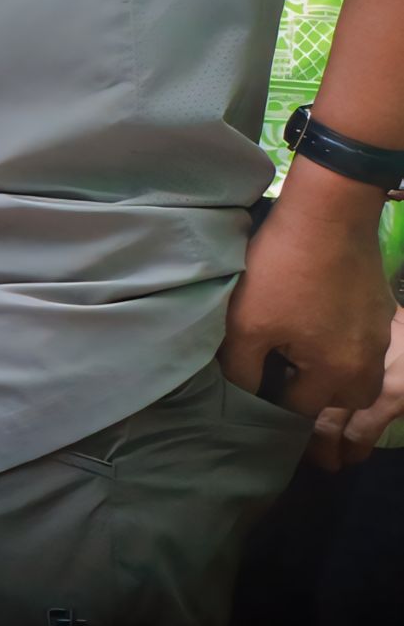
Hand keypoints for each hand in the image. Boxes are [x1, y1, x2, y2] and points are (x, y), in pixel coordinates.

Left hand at [219, 170, 401, 469]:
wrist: (329, 214)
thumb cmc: (281, 271)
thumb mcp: (246, 323)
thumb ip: (242, 368)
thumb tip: (243, 394)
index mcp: (337, 371)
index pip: (302, 411)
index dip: (271, 404)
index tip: (251, 389)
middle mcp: (368, 360)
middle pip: (342, 400)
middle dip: (313, 398)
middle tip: (279, 374)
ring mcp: (381, 334)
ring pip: (360, 376)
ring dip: (331, 375)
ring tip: (297, 353)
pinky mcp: (382, 309)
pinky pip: (365, 347)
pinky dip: (342, 349)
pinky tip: (315, 326)